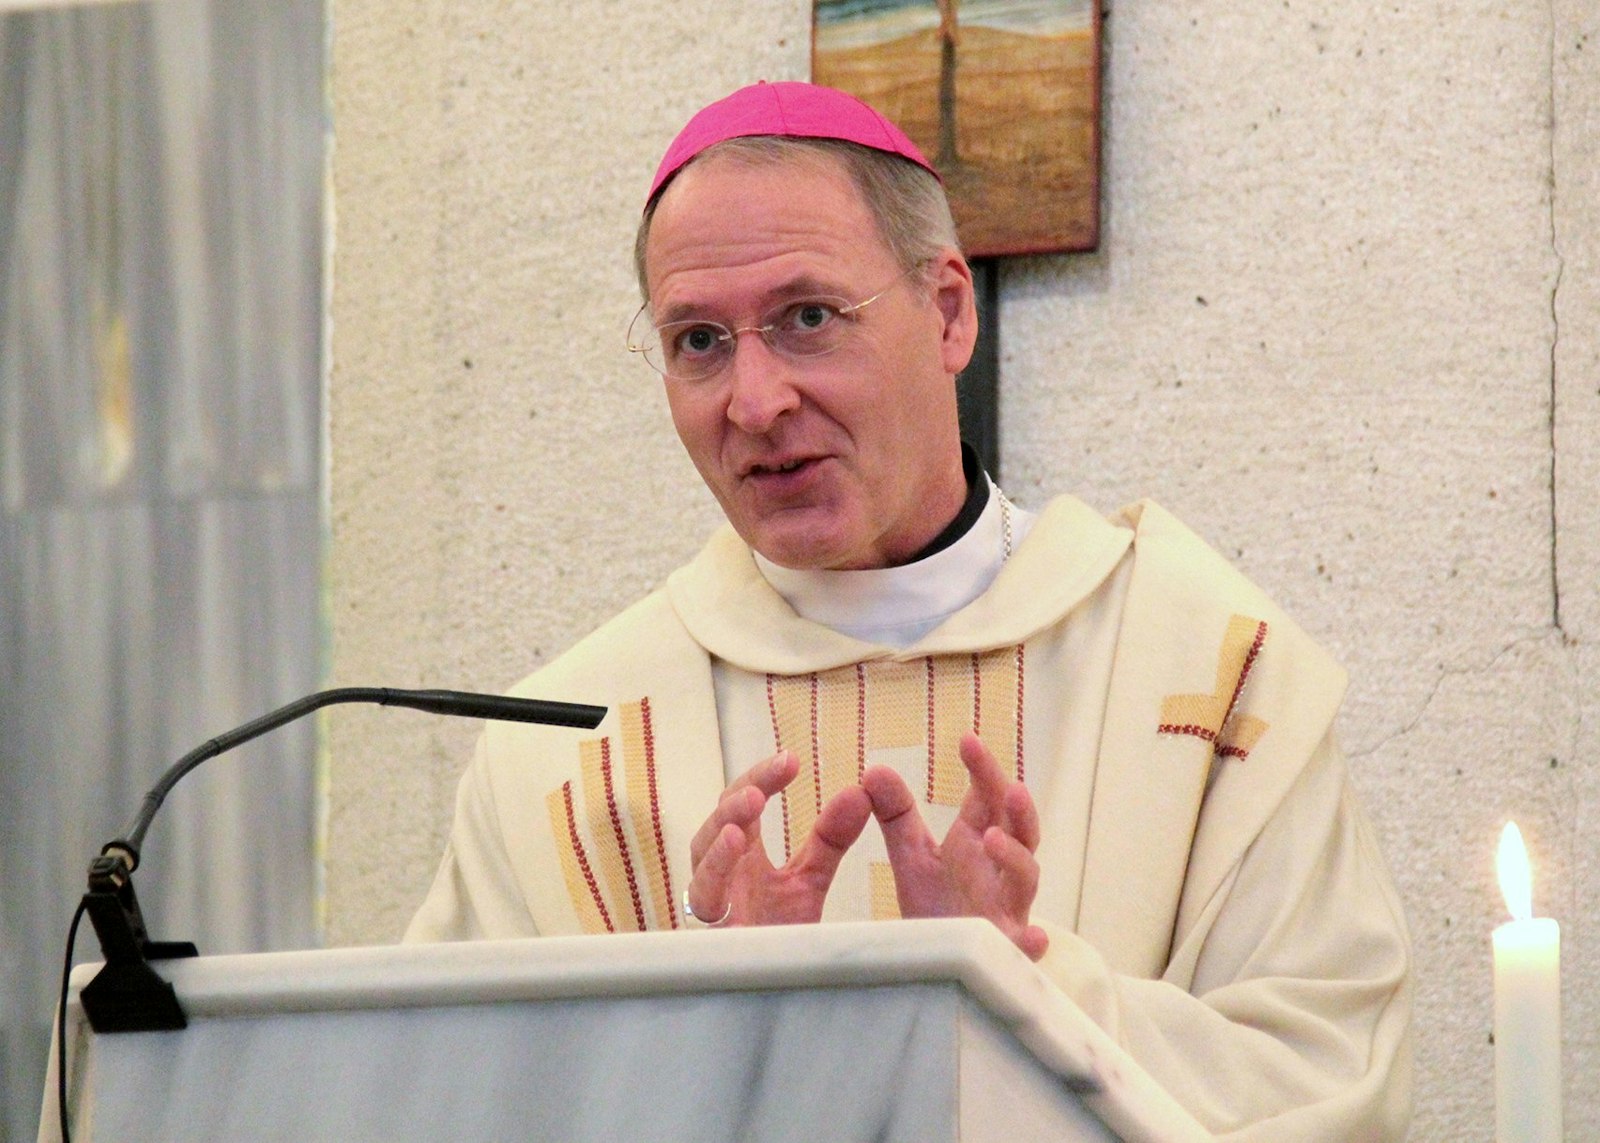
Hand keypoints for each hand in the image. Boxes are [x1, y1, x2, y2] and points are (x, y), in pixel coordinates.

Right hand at [685, 750, 870, 926]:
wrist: (772, 989)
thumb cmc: (777, 931)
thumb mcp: (809, 878)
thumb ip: (830, 839)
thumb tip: (859, 793)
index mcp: (742, 853)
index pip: (744, 803)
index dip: (762, 778)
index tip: (792, 760)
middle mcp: (721, 869)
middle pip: (720, 818)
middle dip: (744, 792)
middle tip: (776, 772)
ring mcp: (712, 898)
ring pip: (702, 852)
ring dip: (725, 822)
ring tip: (752, 800)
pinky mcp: (710, 930)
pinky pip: (704, 894)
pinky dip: (716, 864)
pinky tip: (735, 840)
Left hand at [862, 731, 1048, 960]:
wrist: (937, 965)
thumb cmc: (935, 906)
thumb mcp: (913, 856)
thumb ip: (897, 814)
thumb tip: (874, 769)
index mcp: (979, 842)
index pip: (988, 797)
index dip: (983, 769)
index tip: (967, 740)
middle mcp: (1000, 870)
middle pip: (1019, 830)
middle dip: (1015, 807)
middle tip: (1005, 785)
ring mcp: (1007, 909)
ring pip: (1026, 878)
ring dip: (1015, 856)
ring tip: (990, 837)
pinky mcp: (1003, 948)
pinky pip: (1024, 945)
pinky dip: (1032, 941)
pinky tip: (1033, 936)